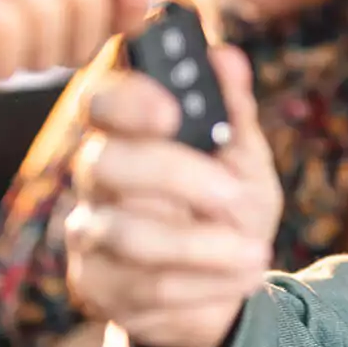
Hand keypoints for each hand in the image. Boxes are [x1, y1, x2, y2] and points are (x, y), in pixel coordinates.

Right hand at [66, 46, 281, 346]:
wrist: (226, 287)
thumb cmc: (229, 209)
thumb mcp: (243, 158)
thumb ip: (233, 111)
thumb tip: (227, 57)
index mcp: (126, 131)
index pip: (101, 101)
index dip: (128, 101)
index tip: (171, 111)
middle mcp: (95, 176)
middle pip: (106, 163)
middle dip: (176, 177)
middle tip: (233, 193)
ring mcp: (90, 233)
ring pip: (132, 236)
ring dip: (207, 247)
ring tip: (257, 253)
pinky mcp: (97, 287)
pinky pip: (148, 288)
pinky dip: (208, 285)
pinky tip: (241, 278)